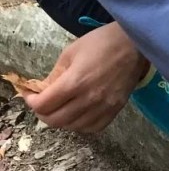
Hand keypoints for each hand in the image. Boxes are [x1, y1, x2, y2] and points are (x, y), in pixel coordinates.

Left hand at [23, 23, 148, 133]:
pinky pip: (93, 128)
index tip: (30, 94)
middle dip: (42, 113)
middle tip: (42, 103)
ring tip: (60, 109)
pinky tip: (78, 115)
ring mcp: (104, 106)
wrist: (135, 43)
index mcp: (75, 82)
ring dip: (61, 120)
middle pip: (55, 120)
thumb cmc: (102, 42)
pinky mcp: (116, 109)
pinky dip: (81, 125)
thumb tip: (42, 91)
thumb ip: (55, 75)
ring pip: (73, 127)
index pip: (44, 105)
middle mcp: (89, 99)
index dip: (31, 101)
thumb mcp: (71, 52)